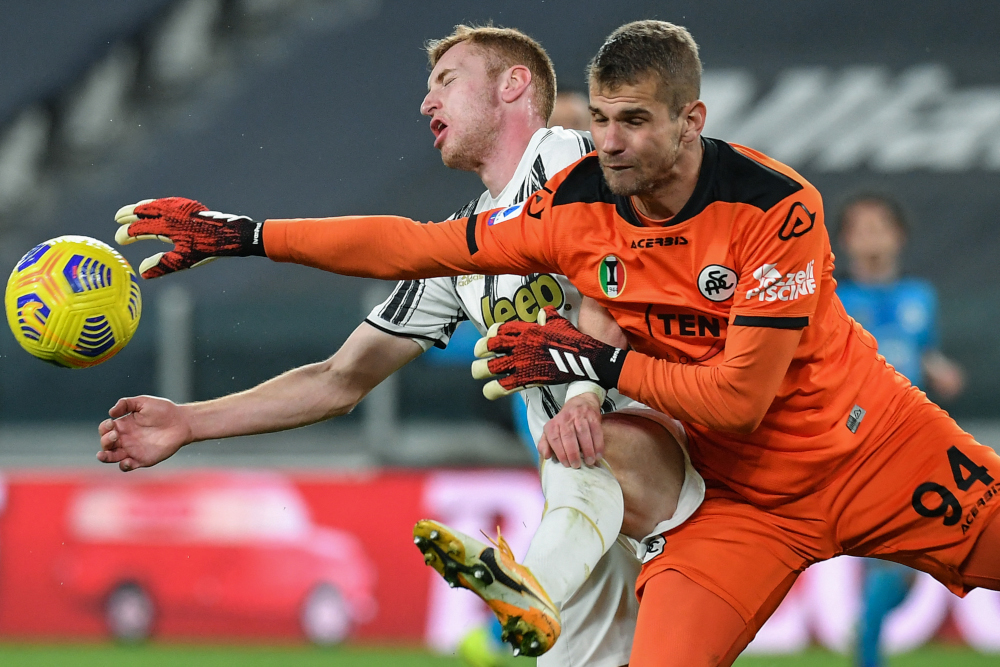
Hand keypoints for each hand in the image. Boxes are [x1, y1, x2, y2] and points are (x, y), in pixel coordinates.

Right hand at [97, 396, 192, 470]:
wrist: (181, 422)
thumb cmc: (163, 410)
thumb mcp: (143, 402)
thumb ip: (126, 403)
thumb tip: (111, 412)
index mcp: (123, 425)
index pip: (105, 429)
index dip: (104, 428)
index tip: (111, 423)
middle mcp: (125, 438)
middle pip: (106, 444)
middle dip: (105, 441)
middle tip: (115, 436)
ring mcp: (133, 450)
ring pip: (112, 457)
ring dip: (105, 457)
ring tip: (104, 454)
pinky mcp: (142, 459)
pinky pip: (127, 466)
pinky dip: (124, 466)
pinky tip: (127, 461)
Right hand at [114, 197, 264, 277]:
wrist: (232, 234)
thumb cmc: (208, 248)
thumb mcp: (184, 260)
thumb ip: (162, 264)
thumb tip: (141, 271)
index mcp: (166, 226)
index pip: (140, 228)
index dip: (128, 234)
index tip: (119, 239)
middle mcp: (170, 212)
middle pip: (144, 210)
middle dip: (130, 214)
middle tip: (118, 218)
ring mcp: (180, 207)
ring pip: (155, 204)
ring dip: (143, 207)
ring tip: (134, 210)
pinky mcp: (190, 205)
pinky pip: (167, 202)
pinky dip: (157, 204)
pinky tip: (157, 208)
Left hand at [471, 306, 627, 399]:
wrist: (585, 359)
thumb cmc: (573, 340)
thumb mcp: (559, 323)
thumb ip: (548, 316)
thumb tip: (543, 312)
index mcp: (527, 330)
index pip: (500, 329)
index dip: (491, 333)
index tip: (489, 338)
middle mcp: (521, 345)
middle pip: (490, 346)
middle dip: (480, 350)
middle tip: (479, 355)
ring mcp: (522, 362)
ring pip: (491, 367)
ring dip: (480, 371)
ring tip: (478, 373)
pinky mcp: (527, 379)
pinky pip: (504, 386)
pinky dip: (493, 390)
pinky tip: (489, 391)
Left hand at [538, 392, 603, 467]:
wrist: (580, 403)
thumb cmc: (564, 423)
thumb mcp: (551, 431)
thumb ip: (545, 444)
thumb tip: (546, 456)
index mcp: (553, 424)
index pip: (554, 438)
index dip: (560, 452)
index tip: (566, 464)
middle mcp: (565, 418)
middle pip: (568, 436)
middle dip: (572, 452)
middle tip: (577, 465)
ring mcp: (580, 416)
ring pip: (583, 433)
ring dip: (587, 449)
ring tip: (589, 461)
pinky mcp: (593, 416)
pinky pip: (596, 431)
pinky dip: (598, 444)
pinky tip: (598, 454)